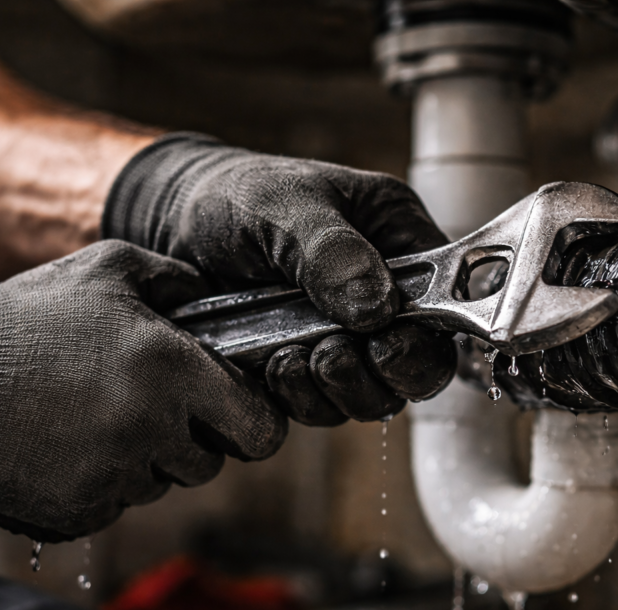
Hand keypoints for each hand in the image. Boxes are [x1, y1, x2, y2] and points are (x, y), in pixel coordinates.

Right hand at [0, 241, 286, 541]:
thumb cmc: (22, 320)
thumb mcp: (104, 269)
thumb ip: (175, 277)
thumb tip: (214, 293)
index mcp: (175, 371)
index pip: (262, 430)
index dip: (253, 422)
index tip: (232, 413)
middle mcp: (154, 430)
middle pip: (211, 463)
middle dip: (192, 440)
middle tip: (148, 407)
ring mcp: (116, 477)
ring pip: (162, 485)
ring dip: (144, 460)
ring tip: (92, 418)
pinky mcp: (80, 512)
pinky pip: (116, 505)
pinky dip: (101, 483)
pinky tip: (64, 446)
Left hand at [103, 134, 456, 424]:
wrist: (171, 224)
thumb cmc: (235, 195)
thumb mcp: (286, 205)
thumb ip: (333, 253)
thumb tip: (377, 309)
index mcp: (399, 243)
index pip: (446, 304)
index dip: (426, 337)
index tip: (382, 342)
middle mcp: (383, 296)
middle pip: (417, 366)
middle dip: (377, 374)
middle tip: (331, 354)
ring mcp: (346, 337)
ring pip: (371, 395)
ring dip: (336, 390)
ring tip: (292, 357)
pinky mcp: (307, 367)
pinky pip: (323, 405)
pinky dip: (300, 397)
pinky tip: (270, 367)